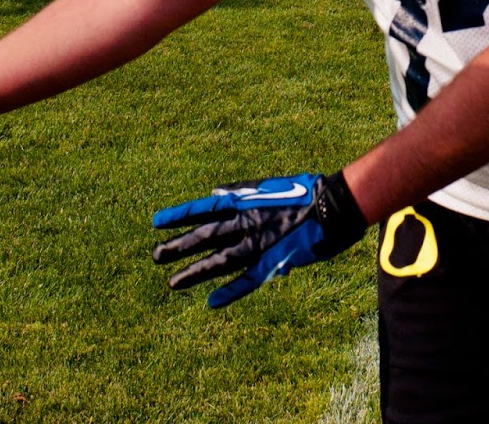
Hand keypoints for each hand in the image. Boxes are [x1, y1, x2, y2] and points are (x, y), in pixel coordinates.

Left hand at [151, 172, 366, 307]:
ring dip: (195, 272)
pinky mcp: (274, 262)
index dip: (179, 216)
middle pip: (203, 237)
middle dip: (178, 247)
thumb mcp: (267, 185)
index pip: (203, 209)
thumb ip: (241, 192)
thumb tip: (216, 193)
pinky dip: (230, 291)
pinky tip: (212, 302)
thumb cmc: (305, 192)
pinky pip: (248, 279)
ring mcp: (257, 244)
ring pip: (218, 261)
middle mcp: (245, 223)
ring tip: (172, 283)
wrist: (334, 205)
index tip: (156, 222)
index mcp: (243, 203)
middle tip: (155, 257)